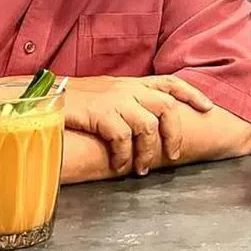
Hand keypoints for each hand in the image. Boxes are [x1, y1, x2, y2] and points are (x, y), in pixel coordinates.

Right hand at [63, 75, 214, 175]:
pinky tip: (120, 167)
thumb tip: (144, 122)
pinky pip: (122, 137)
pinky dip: (124, 156)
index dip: (192, 93)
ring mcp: (114, 99)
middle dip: (175, 133)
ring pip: (148, 125)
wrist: (42, 97)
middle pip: (167, 106)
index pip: (170, 82)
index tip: (208, 107)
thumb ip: (126, 102)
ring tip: (142, 168)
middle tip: (173, 155)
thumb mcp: (106, 94)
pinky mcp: (99, 113)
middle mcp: (127, 88)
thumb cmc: (73, 100)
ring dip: (149, 151)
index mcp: (131, 83)